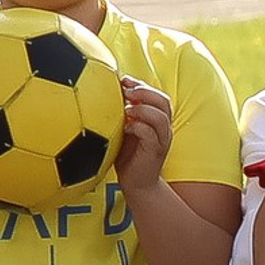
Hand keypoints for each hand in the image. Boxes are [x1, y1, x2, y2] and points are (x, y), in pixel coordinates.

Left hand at [113, 76, 173, 197]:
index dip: (142, 84)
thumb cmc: (128, 157)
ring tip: (127, 107)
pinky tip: (126, 127)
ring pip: (161, 116)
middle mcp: (163, 128)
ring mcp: (161, 140)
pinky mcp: (155, 152)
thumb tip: (101, 95)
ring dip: (143, 108)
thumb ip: (119, 115)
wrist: (137, 185)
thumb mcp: (122, 131)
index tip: (123, 79)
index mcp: (157, 120)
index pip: (156, 95)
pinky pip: (151, 135)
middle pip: (163, 101)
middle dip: (145, 91)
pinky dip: (139, 127)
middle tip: (127, 90)